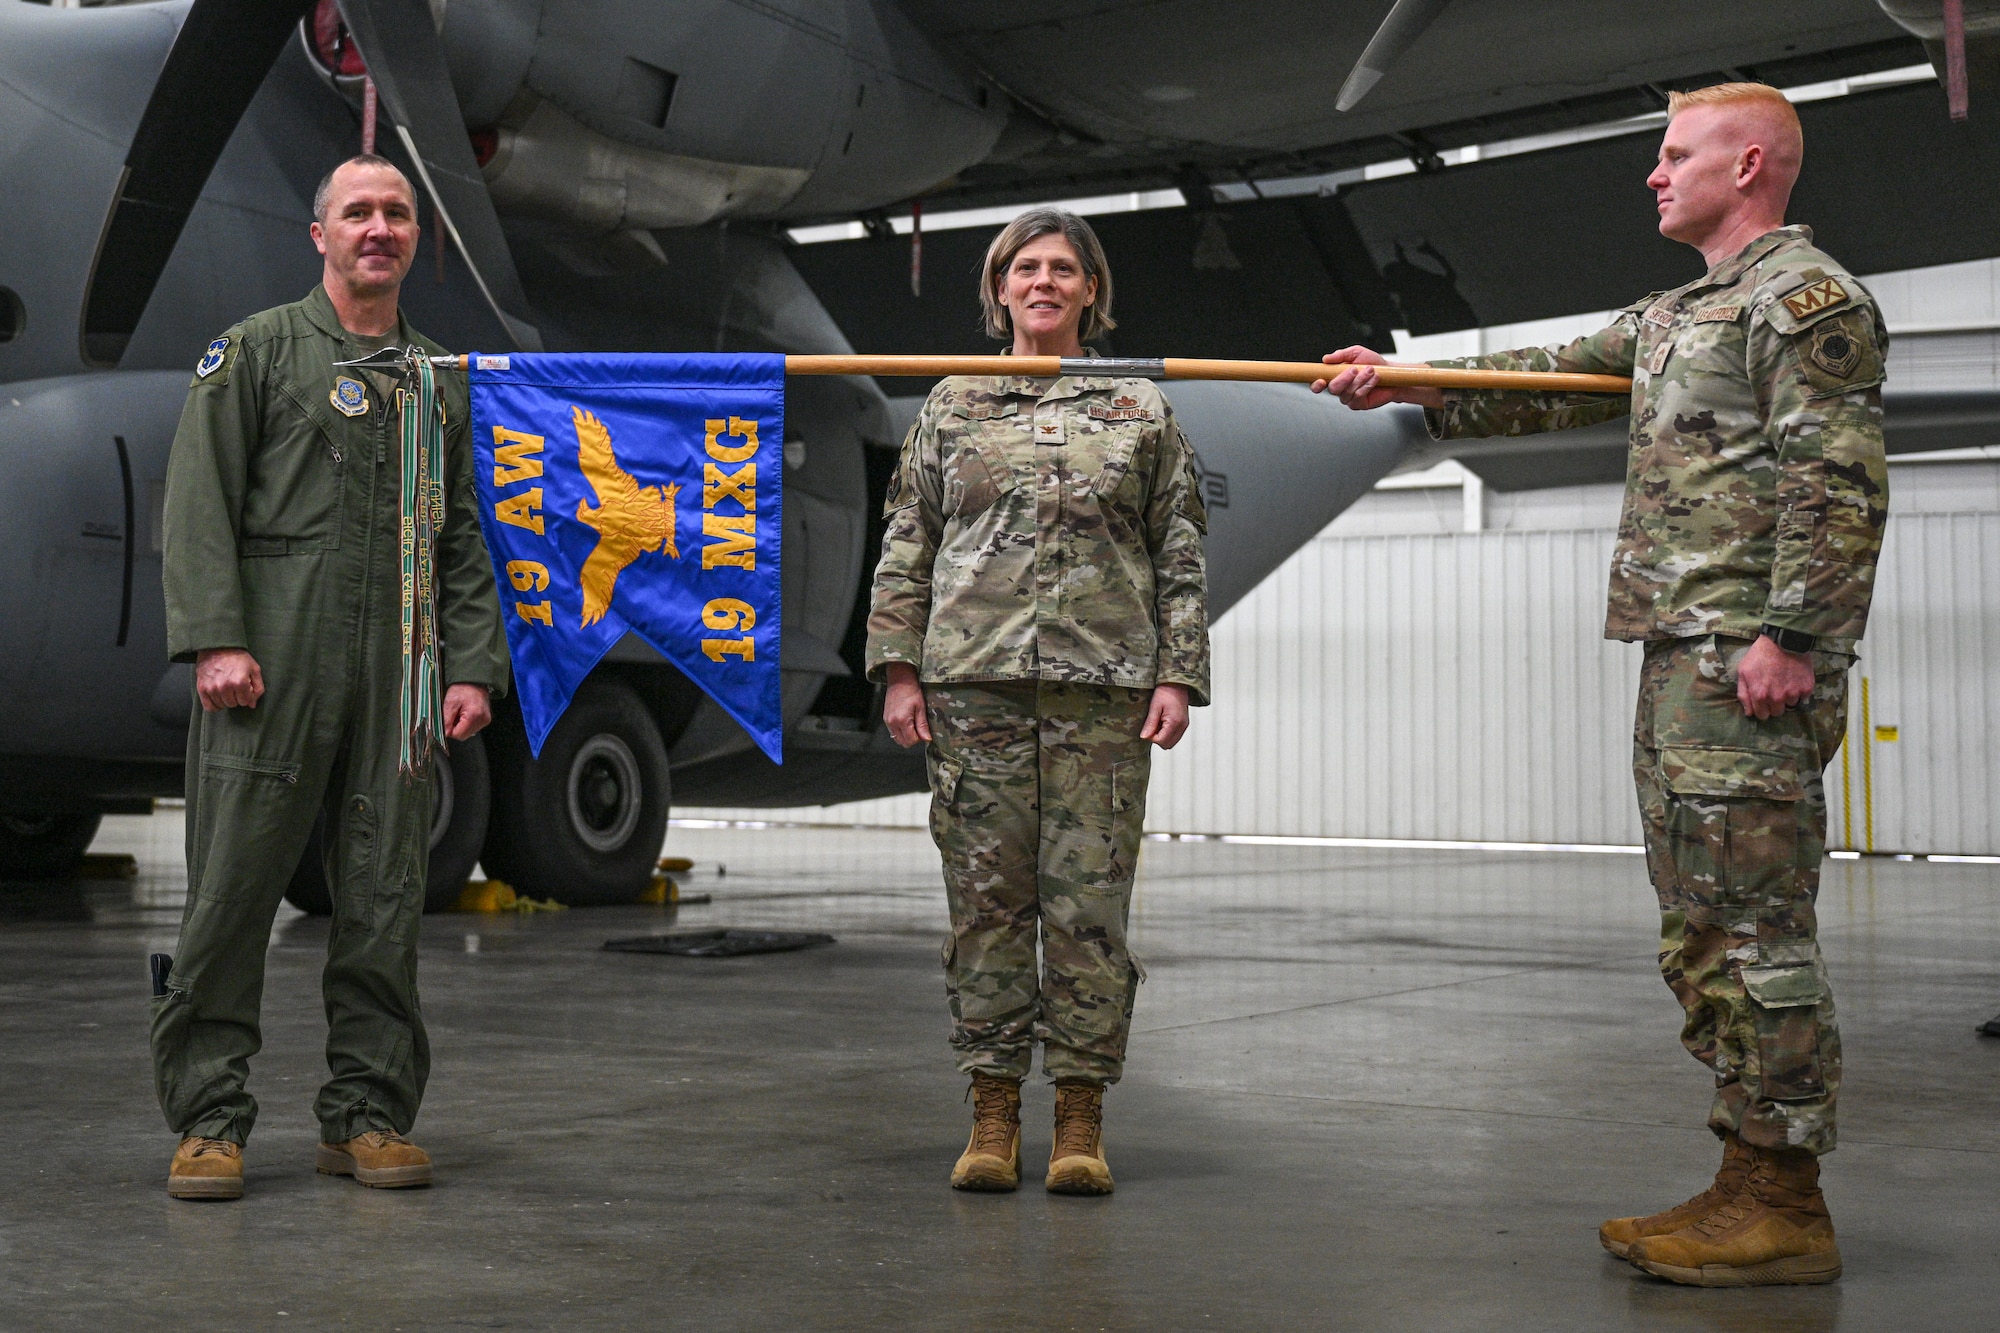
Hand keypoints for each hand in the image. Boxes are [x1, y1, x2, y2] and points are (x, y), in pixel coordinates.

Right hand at [195, 648, 263, 710]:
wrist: (217, 647)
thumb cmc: (238, 657)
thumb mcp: (254, 669)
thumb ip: (258, 688)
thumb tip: (252, 705)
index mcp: (240, 682)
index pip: (246, 702)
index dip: (247, 696)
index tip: (245, 688)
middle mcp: (225, 687)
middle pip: (234, 704)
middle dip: (237, 698)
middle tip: (235, 687)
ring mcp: (212, 688)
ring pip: (222, 705)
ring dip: (226, 700)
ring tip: (226, 689)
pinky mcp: (202, 688)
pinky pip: (209, 707)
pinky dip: (215, 706)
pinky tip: (218, 699)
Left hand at [443, 683, 492, 739]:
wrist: (474, 681)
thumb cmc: (463, 688)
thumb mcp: (450, 702)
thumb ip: (446, 720)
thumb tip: (444, 733)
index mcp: (474, 715)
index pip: (459, 735)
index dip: (449, 730)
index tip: (447, 721)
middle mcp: (482, 720)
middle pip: (464, 735)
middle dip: (455, 728)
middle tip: (453, 715)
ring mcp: (485, 720)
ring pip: (468, 733)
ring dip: (461, 726)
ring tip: (460, 713)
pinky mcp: (486, 720)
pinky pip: (472, 728)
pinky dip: (466, 723)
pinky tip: (465, 714)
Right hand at [882, 663, 930, 747]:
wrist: (899, 680)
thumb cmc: (912, 691)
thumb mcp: (921, 708)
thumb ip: (922, 725)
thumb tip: (927, 739)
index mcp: (902, 720)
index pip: (911, 741)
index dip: (919, 738)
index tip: (924, 730)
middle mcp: (892, 723)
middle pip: (903, 743)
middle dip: (913, 739)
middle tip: (919, 728)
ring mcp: (887, 721)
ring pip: (898, 739)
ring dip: (906, 736)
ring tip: (912, 724)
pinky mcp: (885, 719)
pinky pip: (893, 732)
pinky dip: (901, 731)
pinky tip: (906, 721)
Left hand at [1140, 683, 1190, 748]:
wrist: (1177, 683)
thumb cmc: (1166, 691)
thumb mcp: (1154, 706)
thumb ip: (1150, 723)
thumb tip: (1144, 737)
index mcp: (1175, 722)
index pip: (1161, 741)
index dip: (1151, 737)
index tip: (1148, 727)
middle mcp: (1182, 726)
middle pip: (1167, 745)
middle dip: (1157, 738)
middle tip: (1152, 725)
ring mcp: (1184, 726)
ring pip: (1171, 742)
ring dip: (1162, 737)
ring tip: (1158, 723)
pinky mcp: (1184, 724)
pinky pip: (1174, 736)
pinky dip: (1167, 733)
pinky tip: (1163, 722)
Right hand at [1309, 346, 1445, 411]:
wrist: (1391, 373)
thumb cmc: (1374, 363)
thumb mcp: (1357, 353)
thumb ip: (1341, 355)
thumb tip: (1326, 358)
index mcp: (1335, 376)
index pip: (1319, 383)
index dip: (1316, 384)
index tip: (1321, 380)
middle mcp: (1340, 389)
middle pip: (1333, 389)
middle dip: (1344, 378)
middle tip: (1355, 369)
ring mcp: (1348, 398)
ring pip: (1347, 392)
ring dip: (1360, 380)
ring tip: (1371, 370)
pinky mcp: (1359, 404)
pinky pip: (1358, 397)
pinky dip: (1367, 386)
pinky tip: (1375, 379)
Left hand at [1736, 635, 1815, 719]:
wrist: (1784, 640)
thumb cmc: (1760, 655)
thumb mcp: (1743, 672)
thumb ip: (1743, 694)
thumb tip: (1748, 713)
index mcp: (1760, 696)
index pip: (1762, 716)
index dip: (1762, 709)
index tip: (1763, 701)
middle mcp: (1777, 698)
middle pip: (1777, 713)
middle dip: (1774, 705)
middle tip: (1775, 690)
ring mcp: (1793, 694)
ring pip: (1790, 705)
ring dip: (1787, 698)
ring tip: (1785, 682)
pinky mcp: (1807, 688)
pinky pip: (1803, 698)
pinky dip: (1799, 691)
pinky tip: (1794, 679)